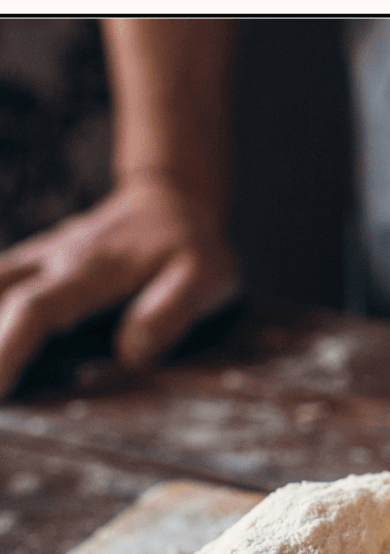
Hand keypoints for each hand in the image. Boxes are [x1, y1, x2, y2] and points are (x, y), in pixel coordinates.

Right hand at [0, 174, 239, 397]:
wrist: (172, 200)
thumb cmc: (191, 246)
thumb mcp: (206, 275)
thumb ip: (172, 311)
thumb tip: (131, 354)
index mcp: (90, 271)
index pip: (34, 311)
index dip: (6, 351)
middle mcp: (51, 262)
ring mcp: (35, 260)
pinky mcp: (29, 266)